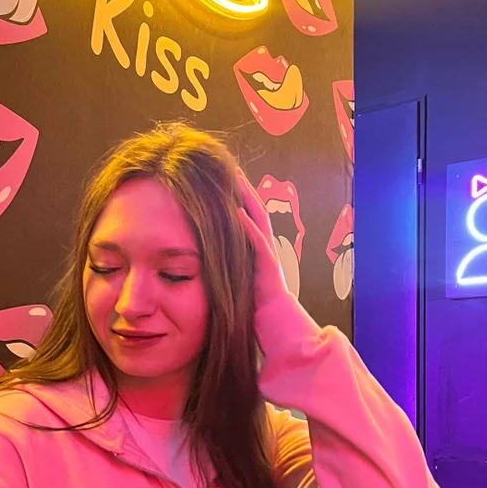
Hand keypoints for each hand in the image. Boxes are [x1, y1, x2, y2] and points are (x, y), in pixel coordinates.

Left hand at [236, 168, 290, 309]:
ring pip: (260, 219)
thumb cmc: (255, 301)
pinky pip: (259, 242)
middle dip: (246, 189)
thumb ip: (232, 260)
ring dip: (249, 199)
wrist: (274, 318)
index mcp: (259, 246)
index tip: (229, 180)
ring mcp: (269, 252)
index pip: (251, 215)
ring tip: (237, 180)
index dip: (241, 197)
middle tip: (233, 169)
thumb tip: (212, 251)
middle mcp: (266, 245)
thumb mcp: (239, 274)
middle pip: (257, 210)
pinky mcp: (269, 265)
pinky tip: (239, 212)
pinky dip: (249, 226)